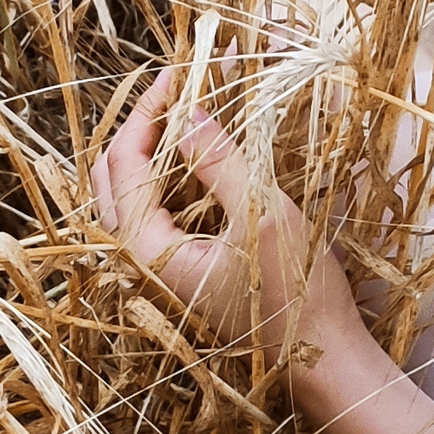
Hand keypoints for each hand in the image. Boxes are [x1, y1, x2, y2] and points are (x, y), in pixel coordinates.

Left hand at [90, 73, 369, 377]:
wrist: (320, 358)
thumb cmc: (295, 292)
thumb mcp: (262, 215)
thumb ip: (220, 162)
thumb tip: (191, 111)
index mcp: (147, 249)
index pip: (125, 162)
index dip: (148, 112)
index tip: (178, 75)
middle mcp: (139, 260)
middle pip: (113, 177)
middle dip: (140, 126)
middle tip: (176, 88)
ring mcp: (158, 268)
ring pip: (130, 194)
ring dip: (151, 148)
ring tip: (183, 110)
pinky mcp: (181, 271)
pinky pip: (156, 212)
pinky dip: (168, 175)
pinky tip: (194, 154)